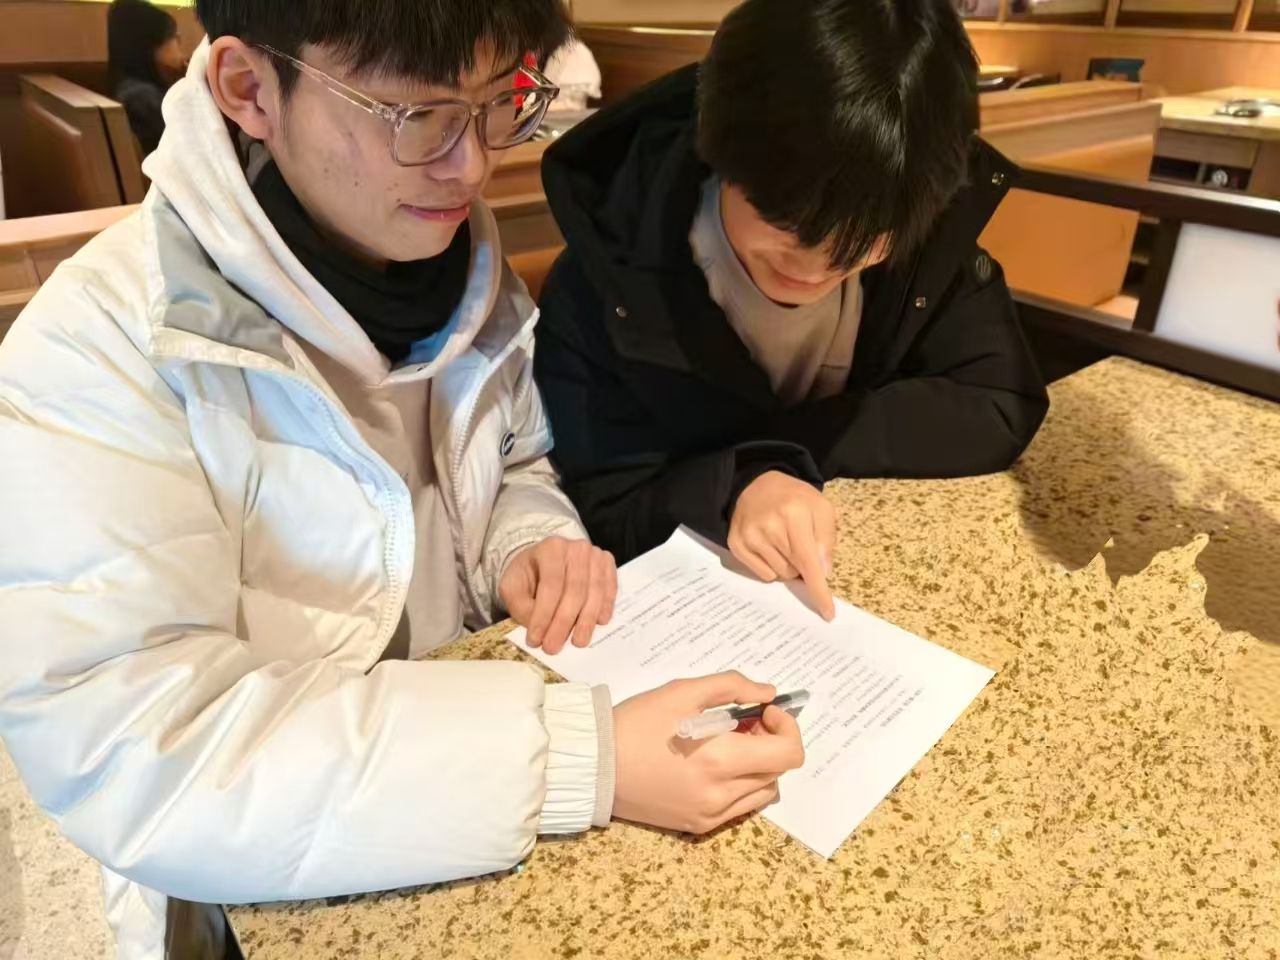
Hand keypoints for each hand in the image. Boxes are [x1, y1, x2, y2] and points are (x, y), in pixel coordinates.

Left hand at [500, 537, 616, 653]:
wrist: (544, 561)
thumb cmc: (528, 575)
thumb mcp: (513, 587)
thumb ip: (522, 606)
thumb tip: (539, 629)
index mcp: (550, 549)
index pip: (550, 585)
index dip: (544, 615)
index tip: (536, 639)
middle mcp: (576, 548)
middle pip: (574, 590)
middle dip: (563, 623)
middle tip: (554, 647)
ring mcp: (595, 554)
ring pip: (594, 592)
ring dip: (586, 620)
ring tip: (578, 642)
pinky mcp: (607, 563)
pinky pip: (610, 588)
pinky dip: (605, 607)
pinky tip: (599, 622)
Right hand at [612, 672, 804, 834]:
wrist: (595, 766)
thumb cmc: (636, 723)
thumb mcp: (682, 691)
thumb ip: (731, 686)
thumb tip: (769, 694)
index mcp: (720, 759)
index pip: (788, 754)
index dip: (787, 727)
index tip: (765, 711)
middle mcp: (721, 794)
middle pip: (779, 771)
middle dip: (771, 740)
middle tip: (745, 721)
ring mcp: (711, 814)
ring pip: (764, 790)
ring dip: (760, 764)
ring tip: (731, 743)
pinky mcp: (699, 825)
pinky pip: (741, 806)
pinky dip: (742, 784)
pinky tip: (717, 765)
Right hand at [728, 471, 836, 619]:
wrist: (756, 483)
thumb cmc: (794, 499)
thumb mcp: (822, 510)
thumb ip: (827, 541)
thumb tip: (822, 574)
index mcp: (795, 515)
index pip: (809, 562)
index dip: (819, 590)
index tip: (828, 613)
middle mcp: (769, 527)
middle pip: (795, 572)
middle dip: (802, 565)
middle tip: (799, 543)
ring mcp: (749, 537)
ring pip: (779, 575)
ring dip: (786, 566)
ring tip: (782, 542)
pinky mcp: (736, 545)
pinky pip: (762, 575)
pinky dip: (770, 567)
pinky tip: (768, 547)